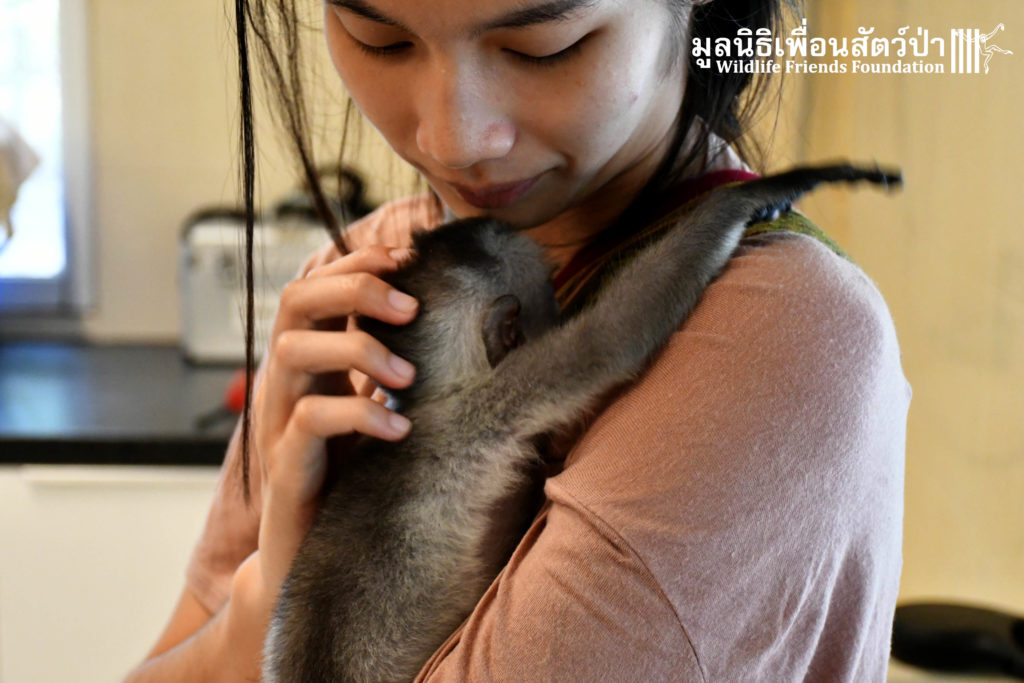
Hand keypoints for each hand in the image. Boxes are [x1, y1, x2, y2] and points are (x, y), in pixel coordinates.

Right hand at [251, 245, 417, 595]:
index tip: (405, 258)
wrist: (308, 551)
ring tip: (408, 377)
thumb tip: (450, 324)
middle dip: (354, 288)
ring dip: (357, 350)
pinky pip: (308, 422)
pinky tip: (399, 429)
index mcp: (309, 361)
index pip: (315, 288)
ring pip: (292, 353)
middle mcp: (286, 382)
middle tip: (410, 307)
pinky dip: (358, 415)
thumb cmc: (350, 474)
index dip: (354, 261)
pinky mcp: (285, 466)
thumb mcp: (375, 409)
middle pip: (295, 302)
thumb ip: (393, 369)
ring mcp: (278, 422)